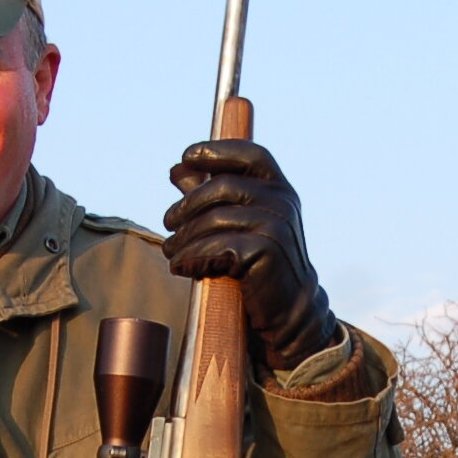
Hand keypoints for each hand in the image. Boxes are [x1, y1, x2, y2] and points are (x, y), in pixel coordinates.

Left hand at [163, 139, 340, 373]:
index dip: (215, 151)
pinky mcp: (267, 250)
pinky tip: (182, 266)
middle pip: (221, 187)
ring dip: (183, 238)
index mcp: (278, 186)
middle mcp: (282, 200)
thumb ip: (210, 194)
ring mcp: (277, 224)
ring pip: (214, 220)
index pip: (248, 154)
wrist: (289, 307)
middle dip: (187, 205)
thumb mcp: (238, 221)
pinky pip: (217, 246)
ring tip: (172, 253)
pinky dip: (192, 257)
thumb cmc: (259, 260)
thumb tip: (177, 169)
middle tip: (168, 223)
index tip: (185, 158)